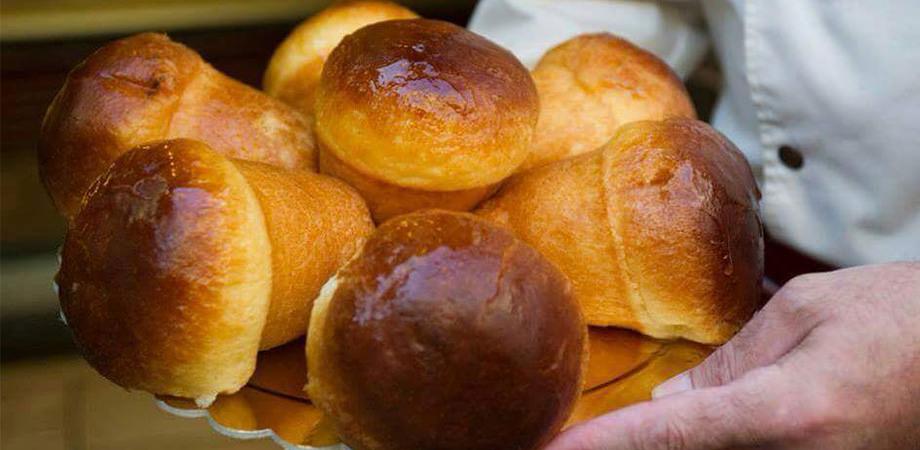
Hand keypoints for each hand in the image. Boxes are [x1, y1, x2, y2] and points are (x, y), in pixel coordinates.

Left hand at [548, 262, 919, 449]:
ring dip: (671, 449)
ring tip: (622, 434)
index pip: (670, 436)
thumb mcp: (804, 313)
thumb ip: (726, 364)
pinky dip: (717, 446)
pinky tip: (700, 427)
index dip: (602, 446)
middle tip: (577, 441)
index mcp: (787, 411)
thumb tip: (667, 406)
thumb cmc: (900, 316)